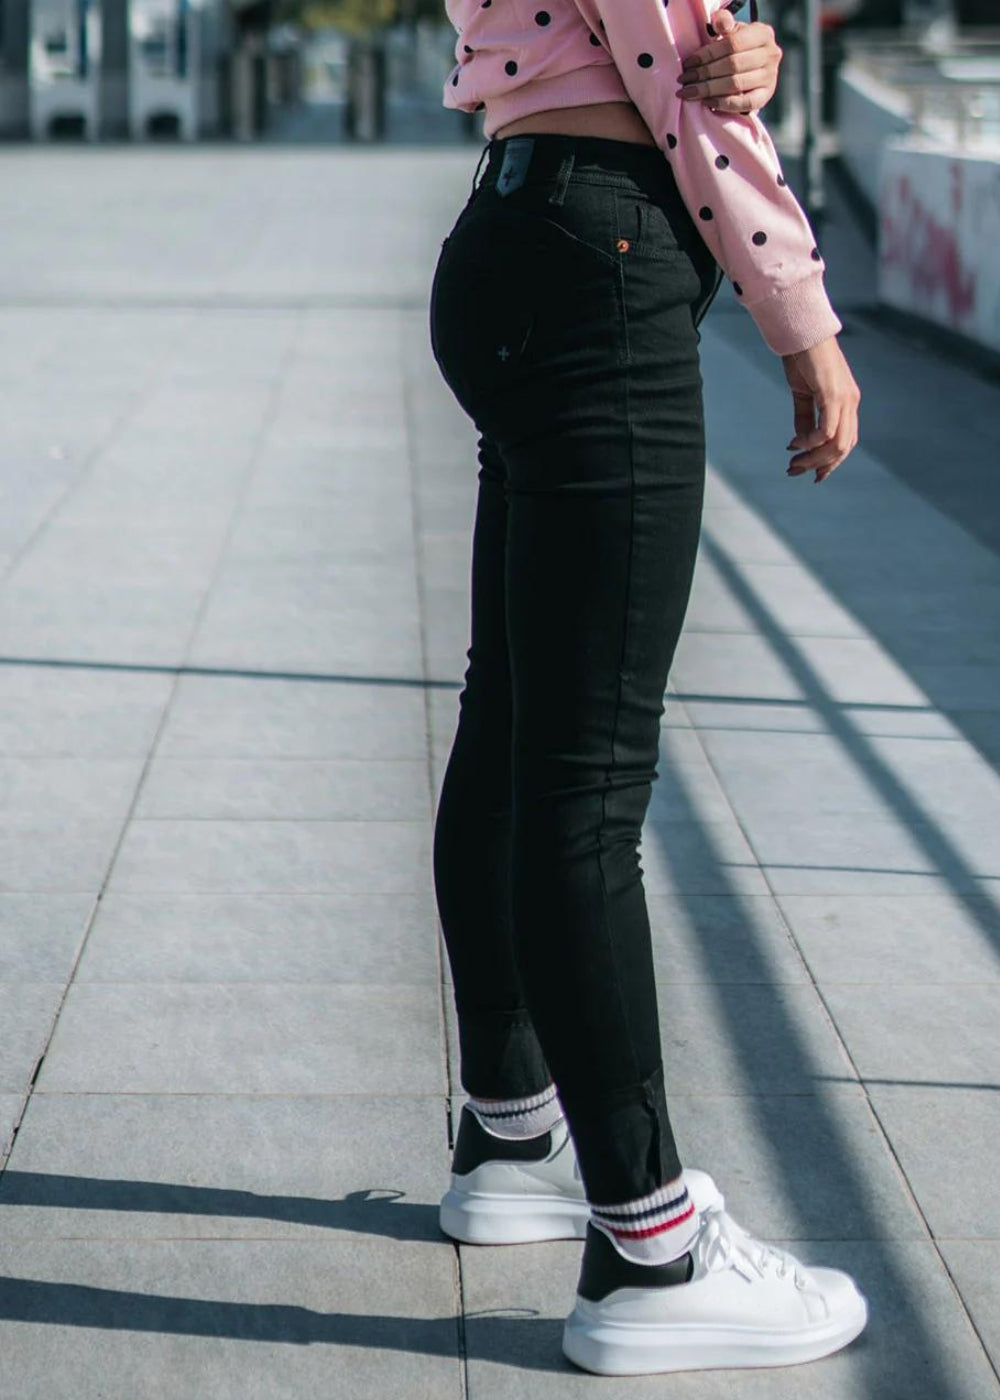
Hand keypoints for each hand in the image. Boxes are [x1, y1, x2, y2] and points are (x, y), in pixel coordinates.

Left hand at [677, 8, 782, 114]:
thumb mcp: (732, 30)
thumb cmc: (737, 47)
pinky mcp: (765, 96)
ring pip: (736, 85)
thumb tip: (720, 23)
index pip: (732, 44)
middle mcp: (770, 54)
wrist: (753, 65)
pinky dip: (724, 104)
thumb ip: (724, 22)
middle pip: (733, 65)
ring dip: (709, 89)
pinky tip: (707, 102)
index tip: (688, 63)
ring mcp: (770, 77)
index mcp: (762, 33)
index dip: (708, 54)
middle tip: (684, 80)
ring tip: (689, 92)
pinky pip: (744, 103)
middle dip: (705, 73)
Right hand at [781, 336, 860, 483]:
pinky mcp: (833, 394)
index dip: (831, 462)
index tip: (813, 475)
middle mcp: (851, 402)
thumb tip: (800, 442)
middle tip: (795, 471)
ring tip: (793, 463)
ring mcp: (844, 399)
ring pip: (837, 443)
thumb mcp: (803, 393)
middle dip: (819, 465)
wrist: (802, 332)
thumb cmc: (803, 359)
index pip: (846, 441)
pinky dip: (811, 442)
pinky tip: (795, 443)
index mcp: (847, 402)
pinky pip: (827, 430)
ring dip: (814, 458)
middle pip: (843, 448)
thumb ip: (804, 418)